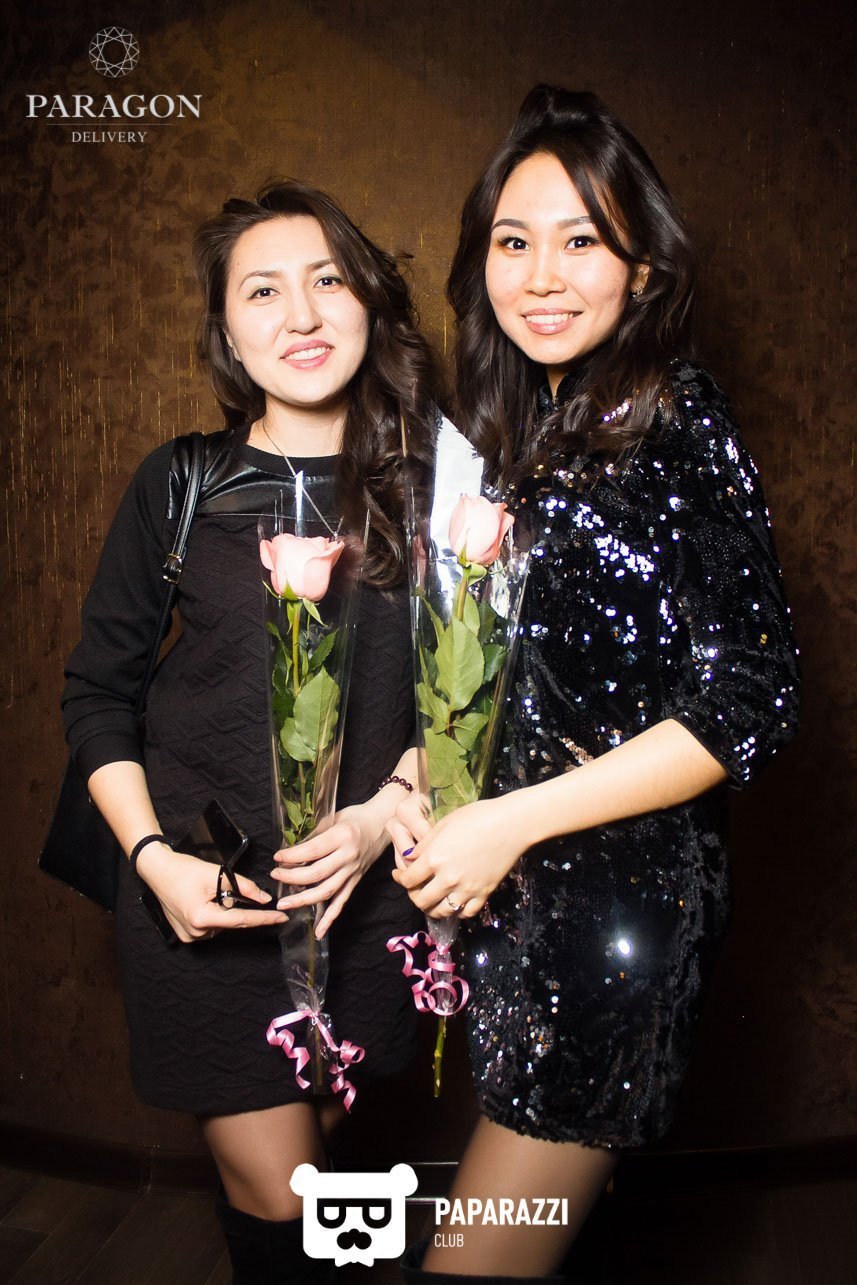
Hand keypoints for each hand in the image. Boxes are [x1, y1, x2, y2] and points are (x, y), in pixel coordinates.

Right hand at [136, 842, 285, 943]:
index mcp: (202, 918)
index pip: (242, 920)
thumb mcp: (217, 874)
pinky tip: (204, 901)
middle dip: (237, 907)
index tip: (282, 918)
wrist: (157, 870)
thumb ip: (244, 887)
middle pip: (231, 922)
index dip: (264, 918)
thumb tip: (263, 898)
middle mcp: (196, 932)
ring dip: (224, 911)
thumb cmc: (183, 869)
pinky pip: (210, 926)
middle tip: (228, 890)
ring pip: (221, 924)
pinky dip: (214, 915)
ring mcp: (190, 936)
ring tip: (208, 893)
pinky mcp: (186, 935)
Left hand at [270, 803, 387, 937]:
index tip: (277, 857)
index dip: (292, 856)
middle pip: (317, 873)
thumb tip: (292, 846)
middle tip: (275, 876)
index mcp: (342, 836)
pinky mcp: (356, 881)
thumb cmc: (357, 817)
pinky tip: (318, 931)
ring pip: (326, 891)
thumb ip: (315, 832)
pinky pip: (342, 902)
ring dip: (303, 900)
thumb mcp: (334, 817)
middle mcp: (348, 856)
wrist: (382, 823)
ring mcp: (353, 872)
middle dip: (292, 877)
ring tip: (284, 904)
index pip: (312, 850)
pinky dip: (330, 918)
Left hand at [388, 795, 527, 918]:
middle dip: (413, 896)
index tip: (399, 874)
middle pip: (421, 901)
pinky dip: (456, 911)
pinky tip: (454, 902)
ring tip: (431, 898)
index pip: (409, 880)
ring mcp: (467, 889)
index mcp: (435, 858)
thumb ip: (425, 844)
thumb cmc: (478, 816)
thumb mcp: (444, 823)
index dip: (400, 879)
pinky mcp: (484, 893)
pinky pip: (466, 913)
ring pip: (441, 912)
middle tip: (414, 888)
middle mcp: (448, 878)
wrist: (512, 824)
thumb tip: (410, 858)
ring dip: (432, 908)